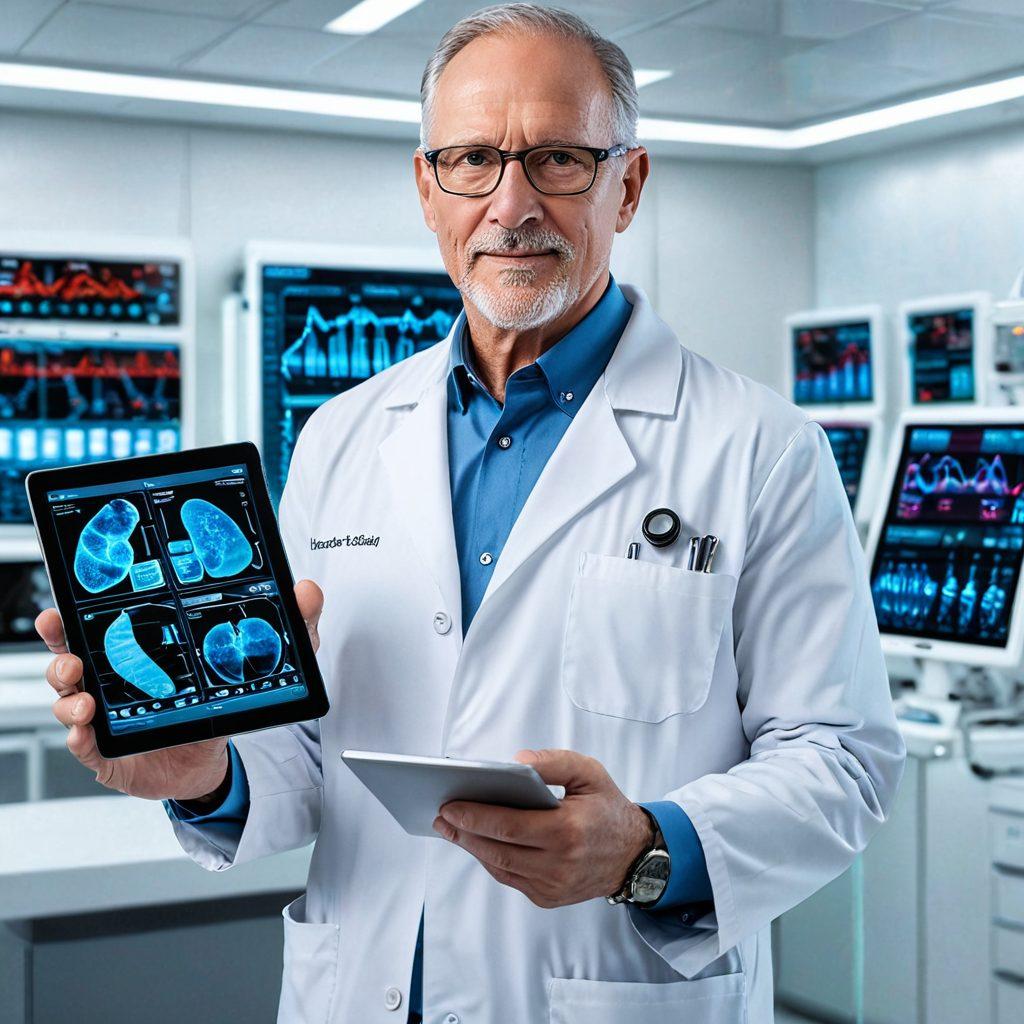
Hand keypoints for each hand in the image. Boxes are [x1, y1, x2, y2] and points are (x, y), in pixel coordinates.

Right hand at [37, 578, 324, 801]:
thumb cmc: (215, 704)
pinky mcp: (110, 754)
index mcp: (136, 651)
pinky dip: (80, 737)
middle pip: (69, 657)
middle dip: (60, 650)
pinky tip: (87, 731)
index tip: (64, 606)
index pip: (95, 625)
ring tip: (85, 701)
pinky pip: (84, 746)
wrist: (212, 759)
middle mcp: (113, 681)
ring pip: (69, 700)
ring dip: (69, 696)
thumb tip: (308, 592)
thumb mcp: (254, 661)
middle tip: (67, 648)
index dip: (73, 616)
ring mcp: (108, 717)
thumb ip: (287, 627)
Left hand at [433, 749, 653, 907]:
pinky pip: (510, 878)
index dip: (476, 816)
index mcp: (569, 830)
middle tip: (442, 814)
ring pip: (500, 867)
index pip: (510, 826)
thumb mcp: (589, 772)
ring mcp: (553, 886)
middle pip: (499, 850)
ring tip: (452, 826)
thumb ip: (553, 762)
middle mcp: (560, 864)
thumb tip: (515, 763)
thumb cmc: (608, 808)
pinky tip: (477, 842)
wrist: (635, 854)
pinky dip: (490, 860)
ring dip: (472, 846)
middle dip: (465, 831)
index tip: (450, 804)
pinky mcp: (548, 898)